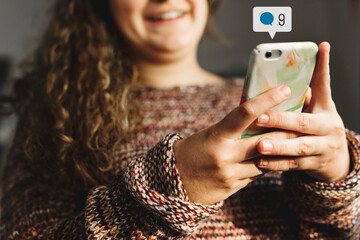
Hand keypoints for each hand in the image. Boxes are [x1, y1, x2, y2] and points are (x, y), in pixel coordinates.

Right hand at [173, 84, 300, 204]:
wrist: (174, 181)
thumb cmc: (193, 150)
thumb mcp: (210, 134)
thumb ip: (233, 128)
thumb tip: (260, 116)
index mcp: (217, 136)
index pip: (245, 113)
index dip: (266, 99)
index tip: (285, 89)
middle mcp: (225, 155)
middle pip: (265, 140)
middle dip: (286, 130)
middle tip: (302, 119)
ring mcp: (230, 173)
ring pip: (265, 161)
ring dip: (277, 150)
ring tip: (289, 140)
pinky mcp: (233, 187)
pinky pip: (257, 175)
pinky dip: (265, 165)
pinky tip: (268, 159)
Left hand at [254, 42, 349, 182]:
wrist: (336, 160)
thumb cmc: (316, 127)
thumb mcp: (315, 111)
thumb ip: (302, 98)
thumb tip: (280, 79)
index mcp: (326, 108)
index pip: (325, 84)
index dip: (323, 66)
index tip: (321, 46)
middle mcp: (328, 126)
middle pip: (303, 122)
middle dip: (281, 119)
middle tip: (260, 118)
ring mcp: (323, 147)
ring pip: (299, 146)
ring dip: (278, 146)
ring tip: (259, 145)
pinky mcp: (315, 164)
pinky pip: (294, 164)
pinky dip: (277, 164)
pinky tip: (260, 162)